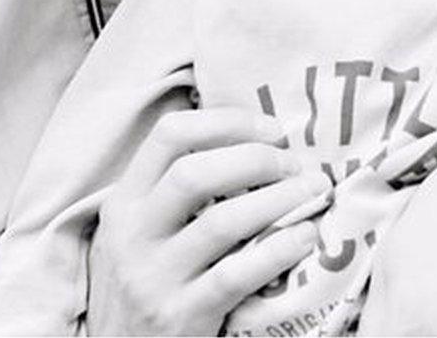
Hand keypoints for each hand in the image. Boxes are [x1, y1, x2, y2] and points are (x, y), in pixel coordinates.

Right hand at [86, 108, 330, 335]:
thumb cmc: (148, 280)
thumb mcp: (141, 229)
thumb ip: (174, 190)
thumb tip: (251, 139)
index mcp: (124, 202)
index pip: (169, 135)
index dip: (227, 121)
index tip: (272, 129)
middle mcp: (132, 235)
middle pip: (193, 173)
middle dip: (256, 159)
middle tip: (295, 165)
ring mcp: (153, 278)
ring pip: (221, 222)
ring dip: (278, 201)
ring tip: (312, 193)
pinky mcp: (181, 315)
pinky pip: (236, 275)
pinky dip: (278, 251)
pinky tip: (305, 237)